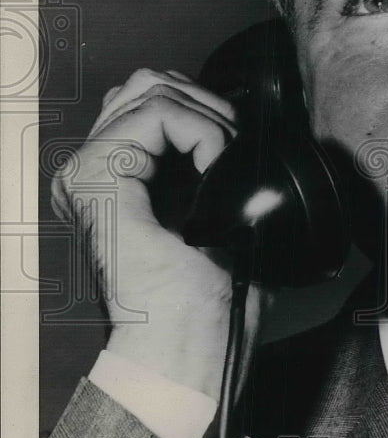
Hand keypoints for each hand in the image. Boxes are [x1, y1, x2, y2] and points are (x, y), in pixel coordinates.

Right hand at [51, 69, 260, 400]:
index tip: (237, 151)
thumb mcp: (220, 225)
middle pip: (148, 82)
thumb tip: (249, 137)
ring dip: (208, 115)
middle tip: (235, 150)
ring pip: (152, 88)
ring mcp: (87, 172)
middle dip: (207, 103)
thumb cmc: (206, 308)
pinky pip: (157, 114)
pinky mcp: (97, 179)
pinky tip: (218, 166)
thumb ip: (217, 176)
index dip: (206, 108)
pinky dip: (203, 130)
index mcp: (116, 182)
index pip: (153, 99)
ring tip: (227, 160)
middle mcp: (93, 172)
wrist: (186, 355)